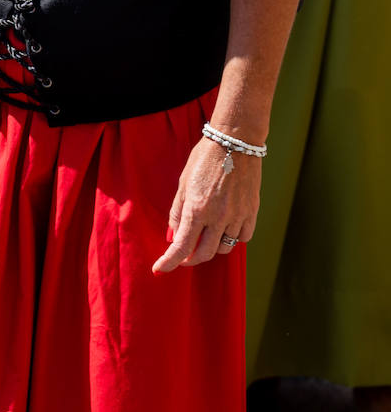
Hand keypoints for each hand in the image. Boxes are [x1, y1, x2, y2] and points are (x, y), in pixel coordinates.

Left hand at [152, 139, 261, 272]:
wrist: (235, 142)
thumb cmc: (204, 160)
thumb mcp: (183, 184)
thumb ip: (177, 212)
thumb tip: (173, 235)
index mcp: (197, 209)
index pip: (181, 247)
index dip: (169, 262)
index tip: (159, 269)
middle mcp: (218, 216)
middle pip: (204, 254)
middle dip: (190, 259)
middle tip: (183, 256)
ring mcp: (238, 215)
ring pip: (225, 247)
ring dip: (211, 249)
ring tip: (204, 239)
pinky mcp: (252, 211)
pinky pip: (243, 237)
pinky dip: (232, 239)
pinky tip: (224, 231)